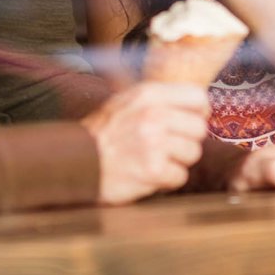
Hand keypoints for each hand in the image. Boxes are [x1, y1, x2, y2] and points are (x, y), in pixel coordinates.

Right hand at [80, 82, 211, 204]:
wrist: (75, 163)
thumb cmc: (103, 134)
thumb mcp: (126, 102)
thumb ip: (159, 99)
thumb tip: (199, 102)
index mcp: (148, 94)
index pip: (197, 97)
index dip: (197, 112)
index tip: (188, 121)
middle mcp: (152, 114)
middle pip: (199, 128)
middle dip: (186, 140)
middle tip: (165, 146)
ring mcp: (153, 142)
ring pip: (193, 153)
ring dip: (176, 161)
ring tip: (154, 159)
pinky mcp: (152, 170)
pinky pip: (180, 176)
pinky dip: (166, 180)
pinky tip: (148, 174)